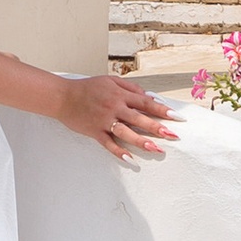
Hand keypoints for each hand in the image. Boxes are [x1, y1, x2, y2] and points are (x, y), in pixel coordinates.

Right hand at [62, 71, 177, 163]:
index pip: (146, 102)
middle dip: (157, 127)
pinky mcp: (94, 131)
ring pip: (126, 132)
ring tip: (156, 149)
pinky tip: (130, 159)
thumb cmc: (88, 88)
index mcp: (120, 94)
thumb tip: (149, 97)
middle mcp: (114, 107)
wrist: (63, 96)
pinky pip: (109, 143)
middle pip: (139, 118)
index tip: (177, 117)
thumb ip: (130, 88)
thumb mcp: (110, 81)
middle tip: (173, 135)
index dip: (162, 109)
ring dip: (142, 141)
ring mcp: (104, 120)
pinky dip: (119, 151)